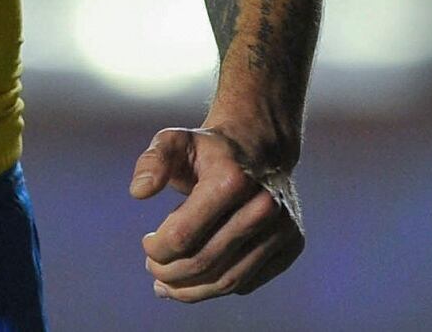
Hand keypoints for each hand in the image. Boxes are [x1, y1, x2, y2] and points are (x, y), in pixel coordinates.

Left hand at [129, 126, 303, 302]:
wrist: (259, 148)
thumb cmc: (209, 149)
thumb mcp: (174, 141)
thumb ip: (152, 161)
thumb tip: (138, 192)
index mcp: (231, 179)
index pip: (183, 234)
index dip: (156, 248)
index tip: (146, 244)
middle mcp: (263, 206)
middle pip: (205, 261)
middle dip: (169, 273)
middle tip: (153, 269)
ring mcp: (283, 228)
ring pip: (229, 280)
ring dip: (191, 290)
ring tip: (167, 286)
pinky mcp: (293, 244)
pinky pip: (249, 281)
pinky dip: (217, 290)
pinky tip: (194, 285)